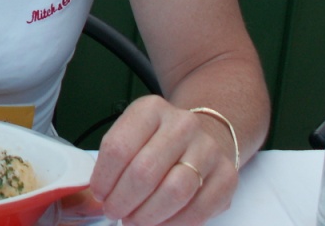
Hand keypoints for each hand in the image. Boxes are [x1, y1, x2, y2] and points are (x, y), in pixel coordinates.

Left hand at [88, 95, 237, 225]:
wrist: (205, 134)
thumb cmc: (159, 139)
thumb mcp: (133, 133)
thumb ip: (114, 158)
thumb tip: (97, 195)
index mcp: (151, 109)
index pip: (119, 147)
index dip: (104, 178)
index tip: (99, 194)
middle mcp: (182, 125)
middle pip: (144, 172)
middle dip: (123, 200)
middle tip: (114, 211)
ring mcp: (208, 149)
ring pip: (174, 192)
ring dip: (147, 215)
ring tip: (133, 220)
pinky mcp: (227, 176)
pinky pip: (198, 210)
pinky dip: (173, 223)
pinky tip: (159, 223)